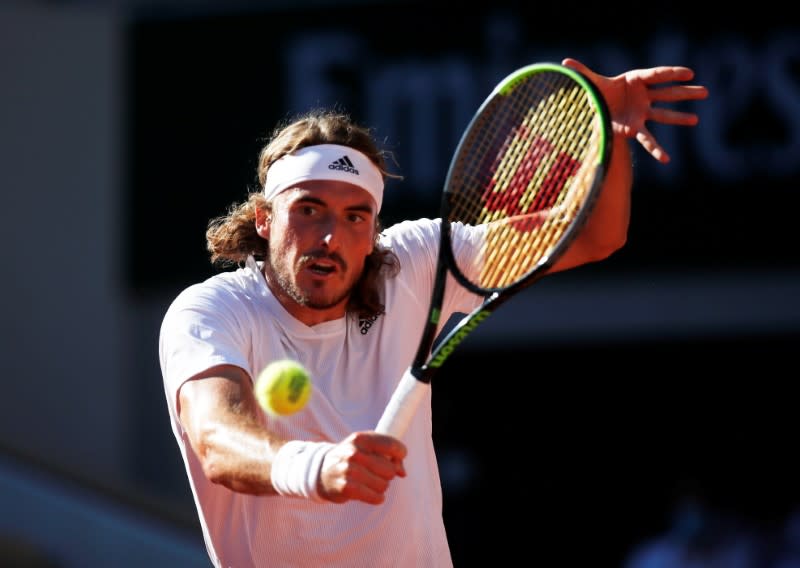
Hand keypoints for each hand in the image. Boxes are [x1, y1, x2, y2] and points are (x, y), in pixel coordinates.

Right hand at [318, 431, 406, 504]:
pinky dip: (377, 498)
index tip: (398, 458)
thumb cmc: (352, 459)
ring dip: (380, 487)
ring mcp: (349, 470)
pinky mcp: (347, 488)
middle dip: (387, 474)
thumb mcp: (367, 449)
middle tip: (377, 473)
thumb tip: (402, 473)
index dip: (400, 453)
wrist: (322, 472)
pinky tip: (369, 493)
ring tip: (369, 483)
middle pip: (390, 469)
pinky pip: (376, 497)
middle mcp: (354, 452)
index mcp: (361, 439)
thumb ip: (389, 456)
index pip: (391, 445)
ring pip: (384, 485)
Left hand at [562, 58, 708, 163]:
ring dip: (679, 118)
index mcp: (635, 80)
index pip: (657, 75)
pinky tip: (666, 159)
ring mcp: (642, 112)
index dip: (672, 73)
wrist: (598, 107)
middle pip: (667, 94)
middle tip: (705, 91)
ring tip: (696, 119)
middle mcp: (643, 96)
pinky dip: (656, 150)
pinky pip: (648, 140)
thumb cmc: (598, 91)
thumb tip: (564, 63)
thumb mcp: (590, 83)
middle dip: (684, 93)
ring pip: (664, 115)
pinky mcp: (636, 128)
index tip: (689, 72)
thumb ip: (581, 73)